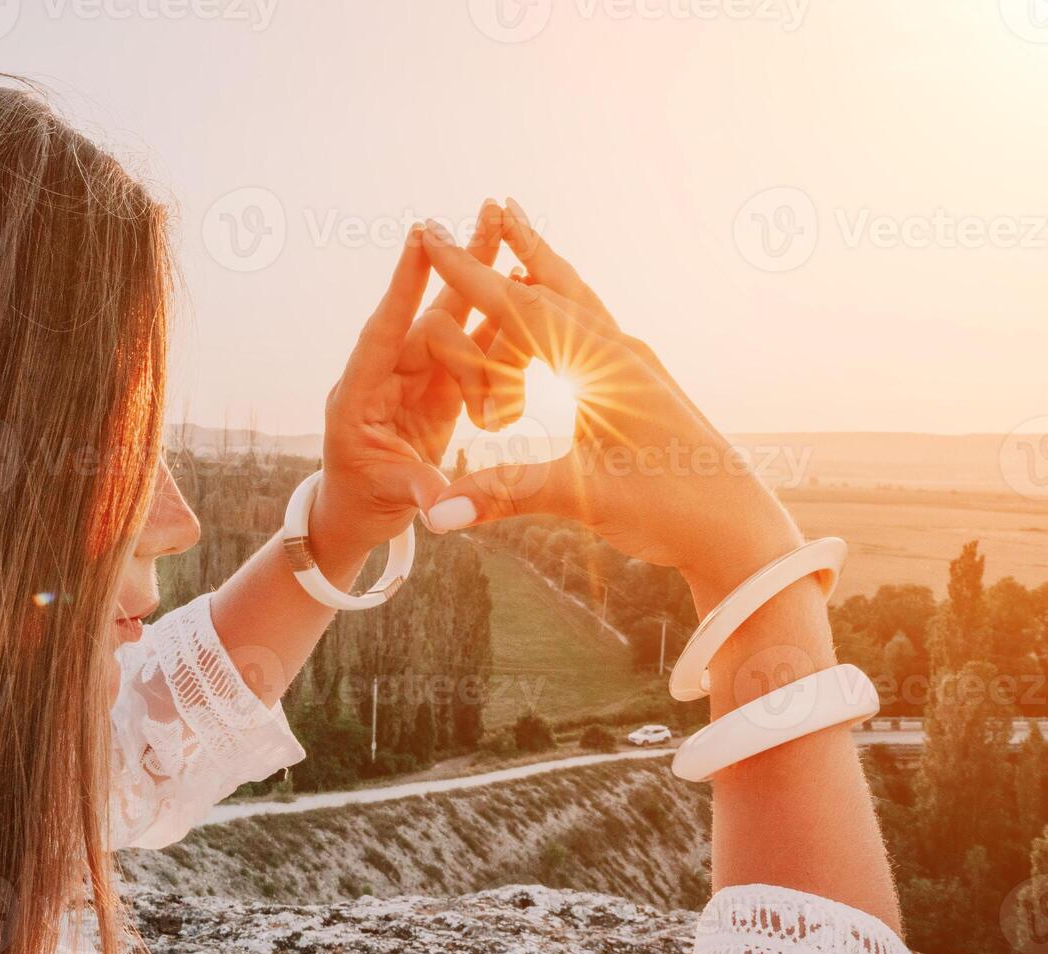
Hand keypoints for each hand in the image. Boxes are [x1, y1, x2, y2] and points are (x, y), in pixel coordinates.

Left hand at [310, 201, 505, 568]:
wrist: (361, 509)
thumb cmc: (360, 500)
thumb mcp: (384, 493)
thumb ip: (414, 488)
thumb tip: (440, 499)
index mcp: (360, 393)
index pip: (381, 333)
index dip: (401, 288)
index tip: (416, 241)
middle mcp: (390, 372)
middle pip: (426, 310)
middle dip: (454, 263)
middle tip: (482, 212)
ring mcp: (418, 374)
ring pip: (455, 319)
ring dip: (480, 275)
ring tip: (504, 224)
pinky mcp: (442, 384)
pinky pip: (475, 346)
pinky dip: (498, 319)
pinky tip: (525, 282)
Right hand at [420, 200, 801, 604]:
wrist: (739, 531)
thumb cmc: (672, 510)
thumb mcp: (583, 500)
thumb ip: (504, 494)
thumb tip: (436, 512)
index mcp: (605, 366)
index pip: (523, 308)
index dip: (471, 276)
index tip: (433, 240)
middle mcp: (622, 354)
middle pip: (558, 284)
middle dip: (521, 245)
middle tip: (492, 203)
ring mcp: (635, 368)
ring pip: (579, 304)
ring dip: (544, 272)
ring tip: (518, 243)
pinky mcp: (641, 388)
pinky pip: (592, 332)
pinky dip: (562, 310)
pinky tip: (556, 319)